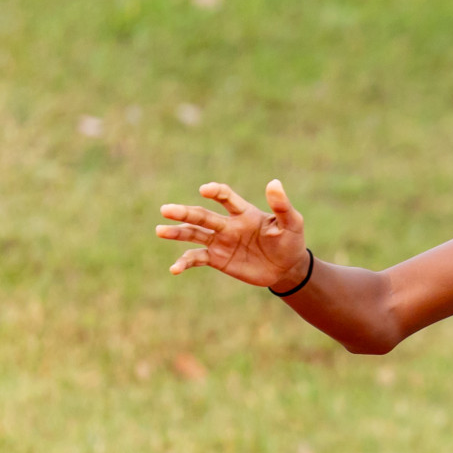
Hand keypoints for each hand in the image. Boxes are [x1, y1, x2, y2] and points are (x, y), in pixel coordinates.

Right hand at [157, 180, 306, 288]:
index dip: (215, 192)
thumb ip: (282, 206)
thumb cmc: (290, 241)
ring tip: (160, 230)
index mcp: (244, 212)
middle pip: (203, 215)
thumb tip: (274, 183)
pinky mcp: (217, 258)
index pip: (225, 197)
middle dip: (184, 212)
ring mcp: (220, 241)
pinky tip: (174, 269)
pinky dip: (184, 262)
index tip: (204, 190)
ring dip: (177, 232)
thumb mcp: (292, 223)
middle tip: (166, 210)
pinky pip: (197, 258)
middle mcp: (228, 224)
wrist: (287, 268)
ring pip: (194, 234)